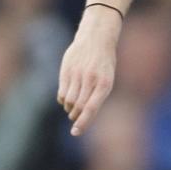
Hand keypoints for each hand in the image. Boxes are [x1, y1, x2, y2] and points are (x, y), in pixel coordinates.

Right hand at [57, 10, 120, 135]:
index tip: (76, 132)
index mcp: (105, 83)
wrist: (96, 37)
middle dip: (76, 116)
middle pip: (78, 106)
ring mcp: (77, 75)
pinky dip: (63, 100)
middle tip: (76, 120)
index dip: (83, 122)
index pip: (91, 108)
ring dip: (70, 108)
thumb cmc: (105, 61)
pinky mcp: (66, 71)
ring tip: (73, 106)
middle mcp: (91, 79)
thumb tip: (84, 114)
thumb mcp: (108, 77)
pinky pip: (62, 93)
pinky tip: (67, 98)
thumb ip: (97, 94)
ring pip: (69, 101)